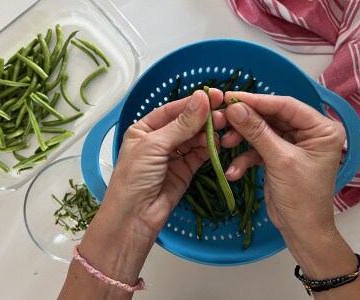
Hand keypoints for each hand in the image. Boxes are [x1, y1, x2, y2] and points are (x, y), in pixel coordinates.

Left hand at [59, 89, 225, 299]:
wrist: (135, 217)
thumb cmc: (135, 177)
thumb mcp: (155, 145)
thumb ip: (181, 124)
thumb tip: (202, 98)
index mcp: (145, 129)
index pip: (173, 110)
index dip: (193, 102)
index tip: (215, 95)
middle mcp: (160, 140)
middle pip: (186, 123)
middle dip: (204, 118)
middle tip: (224, 115)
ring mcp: (173, 155)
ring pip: (195, 138)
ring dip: (209, 133)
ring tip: (223, 130)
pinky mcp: (185, 170)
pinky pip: (200, 154)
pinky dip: (209, 149)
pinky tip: (218, 144)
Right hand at [221, 92, 344, 246]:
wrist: (301, 231)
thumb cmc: (301, 197)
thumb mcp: (280, 161)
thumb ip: (257, 132)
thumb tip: (234, 108)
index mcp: (321, 129)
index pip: (286, 106)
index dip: (257, 100)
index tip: (231, 97)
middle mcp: (308, 132)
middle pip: (271, 117)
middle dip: (246, 121)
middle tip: (222, 119)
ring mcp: (292, 144)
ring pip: (261, 132)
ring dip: (242, 140)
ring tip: (224, 144)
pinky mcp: (278, 156)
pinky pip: (258, 149)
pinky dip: (245, 158)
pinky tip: (233, 171)